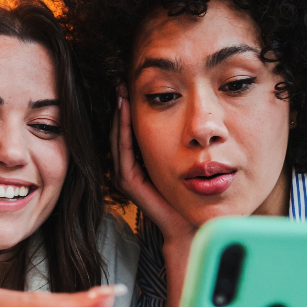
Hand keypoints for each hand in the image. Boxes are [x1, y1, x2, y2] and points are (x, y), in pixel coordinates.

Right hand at [111, 89, 195, 248]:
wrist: (187, 224)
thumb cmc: (187, 194)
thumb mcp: (178, 161)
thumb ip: (173, 143)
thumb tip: (182, 115)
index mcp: (137, 163)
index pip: (128, 130)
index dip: (128, 109)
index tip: (131, 85)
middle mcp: (127, 168)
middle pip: (119, 131)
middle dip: (120, 106)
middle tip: (121, 82)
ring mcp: (125, 175)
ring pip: (118, 139)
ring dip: (119, 116)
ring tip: (121, 93)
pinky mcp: (129, 182)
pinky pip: (125, 151)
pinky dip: (124, 131)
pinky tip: (127, 113)